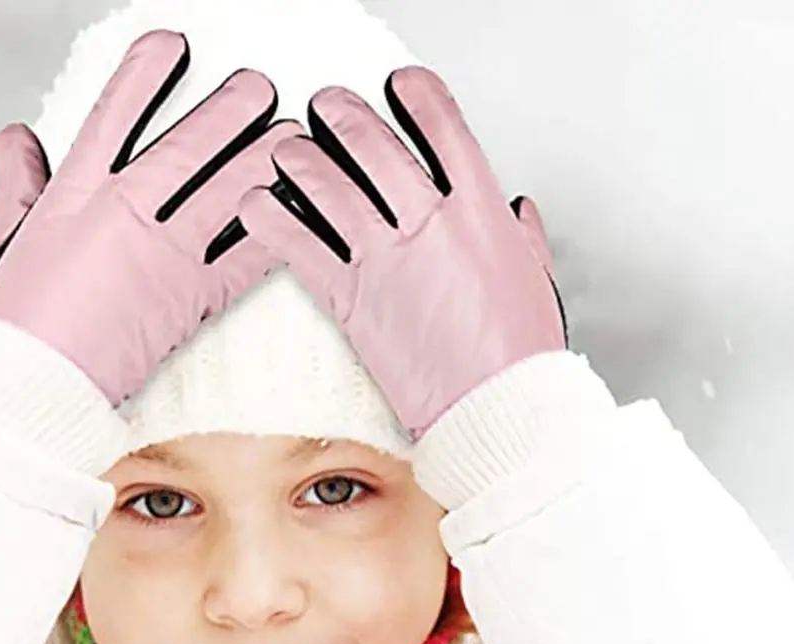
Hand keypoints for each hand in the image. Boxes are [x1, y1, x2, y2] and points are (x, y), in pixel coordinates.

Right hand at [0, 30, 300, 404]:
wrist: (35, 381)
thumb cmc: (20, 320)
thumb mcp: (10, 239)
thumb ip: (20, 183)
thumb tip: (18, 136)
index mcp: (75, 196)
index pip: (113, 118)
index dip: (145, 77)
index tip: (174, 45)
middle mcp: (123, 216)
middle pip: (185, 150)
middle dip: (226, 113)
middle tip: (260, 87)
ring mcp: (161, 257)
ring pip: (221, 195)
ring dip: (260, 161)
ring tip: (292, 136)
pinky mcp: (189, 301)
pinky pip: (241, 261)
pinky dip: (271, 236)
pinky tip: (297, 215)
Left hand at [239, 66, 565, 437]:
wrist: (495, 406)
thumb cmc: (519, 356)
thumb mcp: (536, 281)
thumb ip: (522, 237)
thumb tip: (515, 211)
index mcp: (481, 212)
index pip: (444, 128)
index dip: (416, 97)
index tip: (400, 87)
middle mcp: (429, 224)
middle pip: (374, 147)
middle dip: (343, 117)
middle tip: (327, 108)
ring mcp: (387, 259)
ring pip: (329, 188)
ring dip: (299, 159)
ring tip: (285, 149)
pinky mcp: (353, 300)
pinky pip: (302, 248)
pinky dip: (272, 221)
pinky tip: (256, 206)